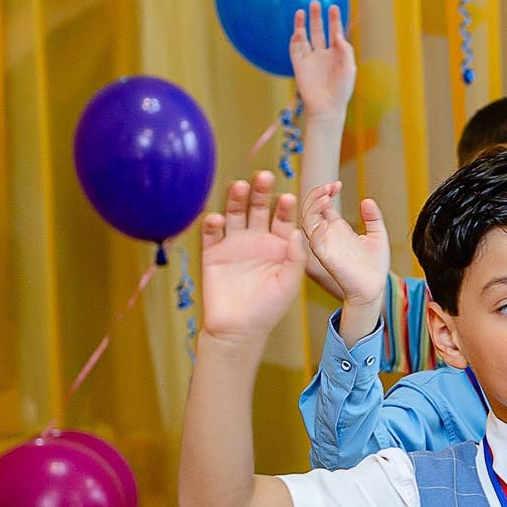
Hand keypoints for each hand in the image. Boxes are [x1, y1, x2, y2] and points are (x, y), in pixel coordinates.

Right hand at [197, 174, 304, 344]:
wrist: (239, 330)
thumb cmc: (268, 309)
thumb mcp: (288, 284)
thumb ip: (295, 258)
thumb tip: (295, 232)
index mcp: (277, 244)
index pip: (282, 218)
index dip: (284, 207)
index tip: (288, 197)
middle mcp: (255, 239)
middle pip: (258, 208)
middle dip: (261, 192)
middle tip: (264, 176)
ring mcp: (233, 244)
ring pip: (234, 214)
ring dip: (236, 199)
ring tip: (239, 186)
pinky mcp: (212, 253)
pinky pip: (210, 234)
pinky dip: (212, 224)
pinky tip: (216, 218)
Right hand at [288, 1, 355, 119]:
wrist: (327, 108)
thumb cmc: (341, 90)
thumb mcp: (349, 68)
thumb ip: (344, 49)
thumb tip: (336, 34)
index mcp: (336, 54)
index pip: (334, 32)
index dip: (334, 20)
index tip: (333, 7)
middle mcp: (322, 55)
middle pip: (318, 31)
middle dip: (317, 17)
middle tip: (315, 3)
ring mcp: (310, 60)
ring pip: (304, 38)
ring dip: (302, 25)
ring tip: (301, 11)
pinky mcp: (299, 67)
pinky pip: (295, 51)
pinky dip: (295, 41)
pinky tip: (298, 32)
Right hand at [299, 181, 390, 339]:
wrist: (375, 288)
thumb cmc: (374, 265)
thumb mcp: (378, 235)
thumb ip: (373, 218)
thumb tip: (367, 200)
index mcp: (337, 228)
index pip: (322, 205)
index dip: (325, 191)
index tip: (337, 184)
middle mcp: (327, 235)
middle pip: (310, 209)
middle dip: (317, 195)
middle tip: (330, 186)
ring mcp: (325, 246)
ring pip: (307, 222)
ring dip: (314, 208)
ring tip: (327, 197)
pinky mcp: (326, 258)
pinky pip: (315, 243)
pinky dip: (317, 230)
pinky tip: (326, 221)